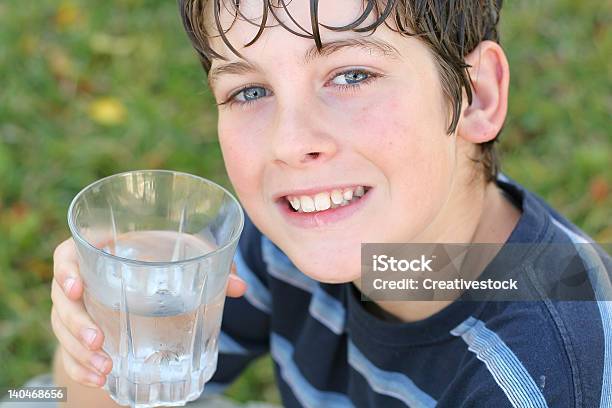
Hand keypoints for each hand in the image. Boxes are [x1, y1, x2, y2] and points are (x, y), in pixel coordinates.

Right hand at [50, 238, 246, 386]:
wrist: (146, 292)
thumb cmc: (163, 263)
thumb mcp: (184, 258)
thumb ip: (209, 264)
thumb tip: (238, 286)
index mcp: (101, 252)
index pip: (66, 254)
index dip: (64, 269)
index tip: (76, 286)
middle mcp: (82, 280)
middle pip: (61, 299)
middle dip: (76, 323)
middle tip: (98, 341)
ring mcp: (78, 310)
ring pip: (62, 330)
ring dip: (79, 352)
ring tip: (104, 368)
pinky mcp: (80, 336)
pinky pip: (68, 354)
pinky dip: (80, 369)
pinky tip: (98, 379)